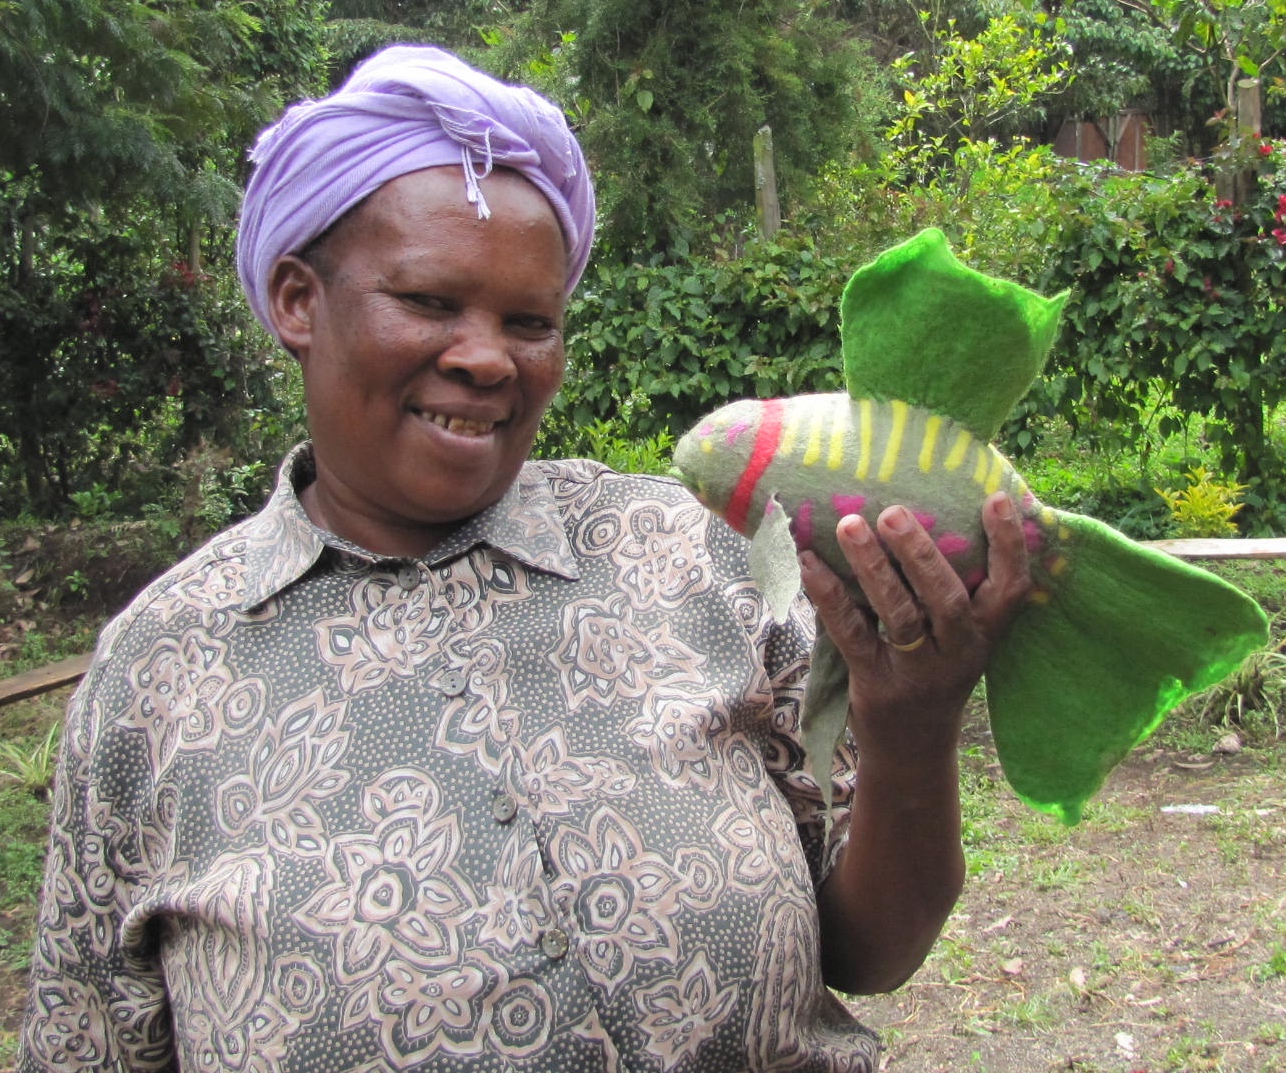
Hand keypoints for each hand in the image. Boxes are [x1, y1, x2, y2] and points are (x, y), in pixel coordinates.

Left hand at [799, 491, 1032, 762]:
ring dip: (872, 566)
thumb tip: (928, 510)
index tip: (996, 498)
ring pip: (898, 614)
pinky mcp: (874, 683)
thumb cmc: (934, 672)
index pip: (1010, 589)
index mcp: (985, 635)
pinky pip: (850, 633)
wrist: (912, 749)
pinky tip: (809, 562)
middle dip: (920, 553)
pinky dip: (828, 595)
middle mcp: (957, 653)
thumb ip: (954, 589)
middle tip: (893, 511)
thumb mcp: (958, 639)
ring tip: (851, 524)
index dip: (1009, 545)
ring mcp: (916, 672)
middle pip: (946, 599)